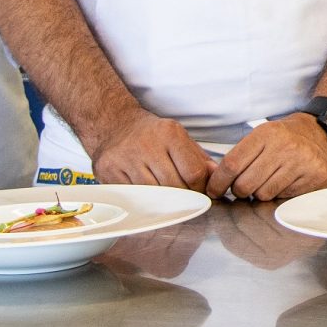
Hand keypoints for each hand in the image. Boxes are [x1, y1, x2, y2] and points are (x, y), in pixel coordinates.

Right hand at [86, 110, 214, 190]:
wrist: (115, 125)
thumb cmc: (152, 135)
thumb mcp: (179, 138)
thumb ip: (199, 158)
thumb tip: (217, 176)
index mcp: (170, 134)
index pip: (194, 173)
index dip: (200, 188)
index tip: (199, 191)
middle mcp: (147, 145)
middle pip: (174, 186)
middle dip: (183, 197)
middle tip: (184, 198)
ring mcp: (126, 159)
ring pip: (154, 194)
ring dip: (163, 201)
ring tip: (165, 197)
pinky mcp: (110, 171)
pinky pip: (133, 196)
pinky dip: (143, 200)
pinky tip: (146, 194)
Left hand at [208, 114, 326, 201]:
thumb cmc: (291, 137)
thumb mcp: (266, 135)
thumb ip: (243, 155)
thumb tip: (216, 180)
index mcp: (267, 134)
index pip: (232, 164)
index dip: (218, 182)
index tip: (214, 190)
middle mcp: (284, 147)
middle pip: (245, 184)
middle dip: (240, 191)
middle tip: (245, 187)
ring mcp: (300, 163)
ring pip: (263, 195)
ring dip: (260, 194)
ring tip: (268, 182)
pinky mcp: (314, 178)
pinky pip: (283, 197)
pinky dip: (279, 195)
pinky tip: (285, 183)